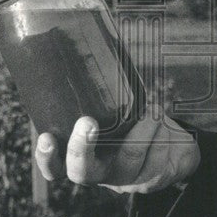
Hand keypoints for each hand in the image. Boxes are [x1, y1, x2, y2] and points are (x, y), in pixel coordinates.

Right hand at [34, 105, 200, 193]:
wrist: (170, 151)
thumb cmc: (131, 122)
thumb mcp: (113, 109)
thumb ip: (96, 89)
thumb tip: (85, 37)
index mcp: (82, 158)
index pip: (55, 167)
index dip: (47, 158)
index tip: (46, 137)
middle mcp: (99, 173)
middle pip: (82, 172)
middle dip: (82, 147)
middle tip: (88, 121)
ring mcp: (124, 179)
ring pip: (128, 158)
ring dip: (141, 130)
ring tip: (152, 110)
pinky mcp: (150, 179)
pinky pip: (155, 157)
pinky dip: (160, 133)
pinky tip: (161, 119)